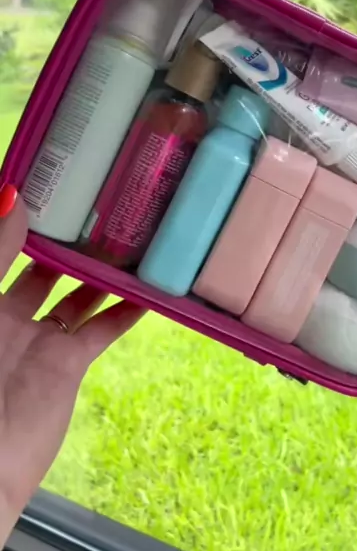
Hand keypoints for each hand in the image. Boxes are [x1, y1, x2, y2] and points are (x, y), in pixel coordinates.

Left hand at [0, 187, 144, 545]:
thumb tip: (12, 195)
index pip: (9, 246)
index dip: (30, 220)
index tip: (57, 187)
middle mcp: (9, 312)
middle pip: (45, 268)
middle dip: (71, 242)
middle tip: (104, 208)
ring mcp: (40, 338)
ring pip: (77, 295)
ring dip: (102, 273)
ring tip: (133, 242)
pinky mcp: (68, 363)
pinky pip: (101, 329)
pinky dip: (124, 312)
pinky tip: (148, 293)